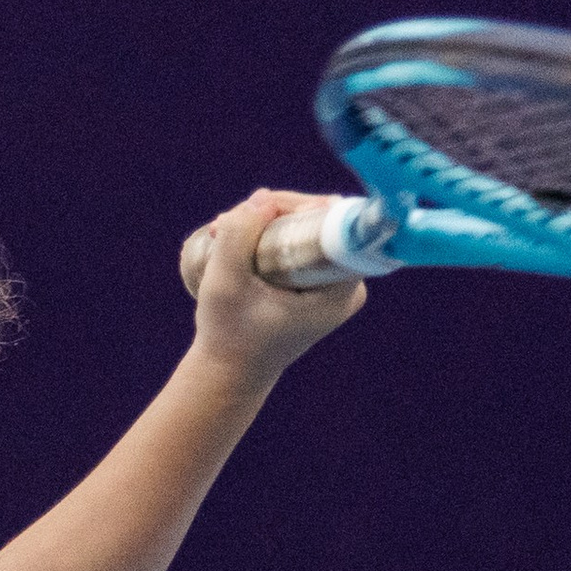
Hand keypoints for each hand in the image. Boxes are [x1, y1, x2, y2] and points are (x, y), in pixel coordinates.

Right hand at [187, 189, 365, 391]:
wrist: (232, 371)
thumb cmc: (229, 334)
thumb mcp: (224, 284)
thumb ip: (237, 237)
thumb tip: (263, 199)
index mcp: (340, 290)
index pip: (331, 222)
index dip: (293, 206)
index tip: (257, 211)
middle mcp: (347, 285)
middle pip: (319, 219)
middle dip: (273, 211)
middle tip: (228, 222)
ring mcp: (335, 283)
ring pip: (306, 226)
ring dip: (266, 220)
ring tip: (224, 230)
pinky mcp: (319, 283)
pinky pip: (300, 241)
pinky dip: (270, 234)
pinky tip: (239, 237)